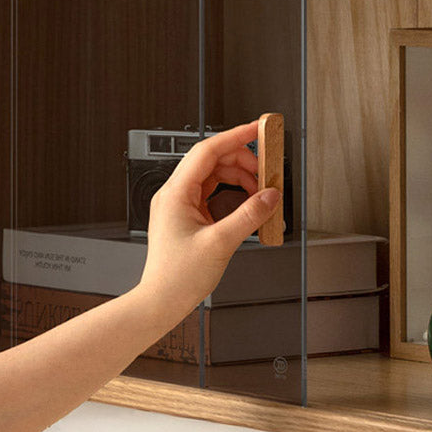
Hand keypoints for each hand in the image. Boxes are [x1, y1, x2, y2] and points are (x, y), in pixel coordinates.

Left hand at [135, 120, 281, 326]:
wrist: (161, 301)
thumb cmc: (176, 277)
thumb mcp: (220, 243)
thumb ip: (249, 216)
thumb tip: (270, 196)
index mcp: (176, 193)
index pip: (208, 151)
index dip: (235, 136)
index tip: (257, 129)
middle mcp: (175, 194)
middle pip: (213, 161)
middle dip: (242, 162)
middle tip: (267, 170)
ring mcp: (180, 205)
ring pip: (214, 176)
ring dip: (239, 179)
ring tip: (260, 192)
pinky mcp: (187, 217)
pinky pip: (212, 193)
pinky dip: (232, 194)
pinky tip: (247, 204)